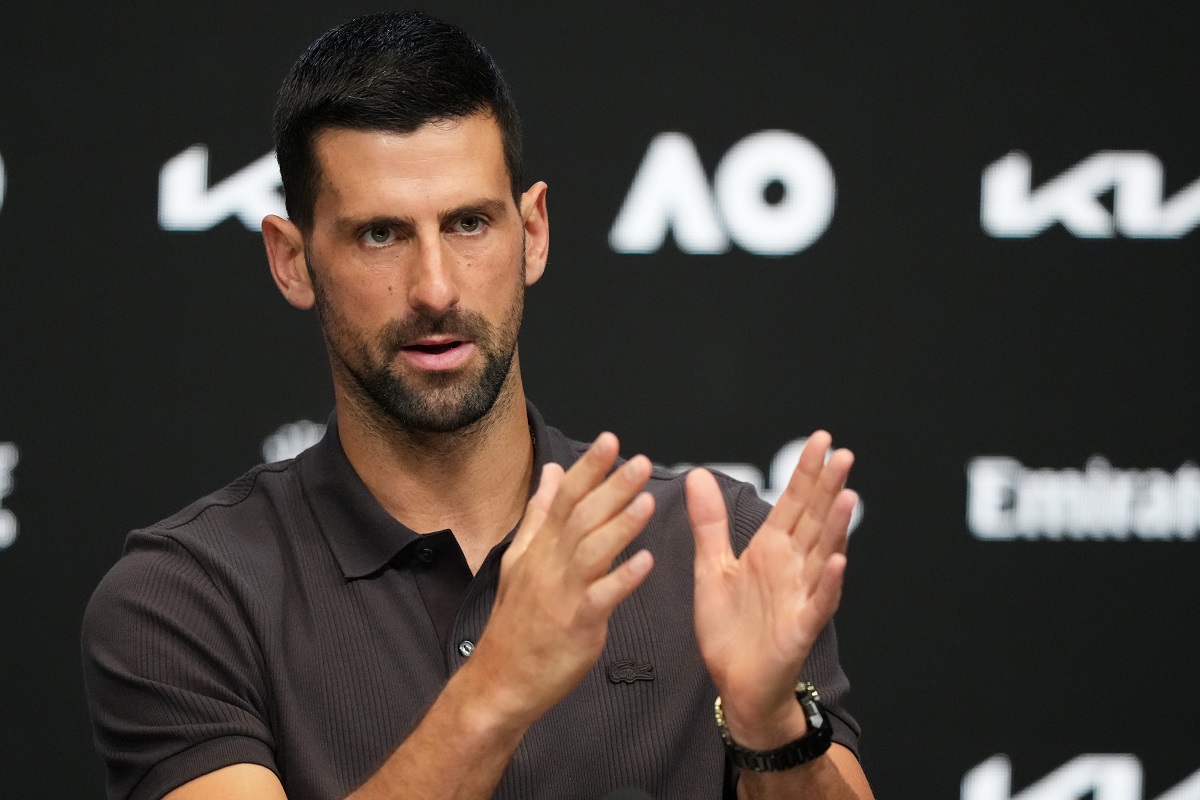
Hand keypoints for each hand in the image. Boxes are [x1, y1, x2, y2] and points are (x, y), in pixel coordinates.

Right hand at [471, 433, 655, 729]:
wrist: (501, 681)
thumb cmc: (516, 623)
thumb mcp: (520, 561)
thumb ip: (540, 515)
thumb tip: (552, 473)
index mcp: (539, 548)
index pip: (564, 497)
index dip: (588, 468)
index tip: (611, 441)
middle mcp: (548, 565)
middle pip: (581, 517)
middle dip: (612, 487)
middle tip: (641, 461)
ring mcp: (561, 595)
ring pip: (591, 551)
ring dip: (621, 525)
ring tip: (647, 501)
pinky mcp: (575, 626)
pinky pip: (601, 598)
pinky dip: (622, 578)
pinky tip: (645, 562)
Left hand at [687, 431, 855, 748]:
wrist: (735, 683)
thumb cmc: (730, 628)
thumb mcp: (711, 567)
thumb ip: (709, 522)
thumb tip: (696, 474)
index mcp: (771, 549)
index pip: (793, 502)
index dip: (806, 472)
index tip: (821, 440)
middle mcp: (792, 567)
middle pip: (813, 520)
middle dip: (827, 487)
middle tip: (842, 453)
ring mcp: (800, 596)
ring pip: (821, 554)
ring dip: (835, 528)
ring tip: (847, 495)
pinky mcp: (800, 628)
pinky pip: (817, 603)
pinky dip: (827, 583)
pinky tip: (836, 562)